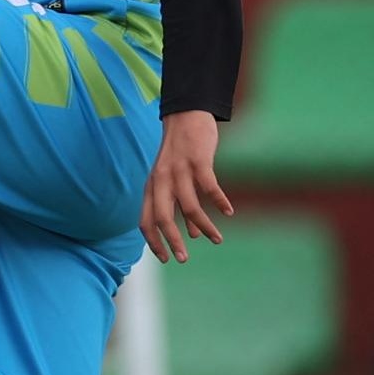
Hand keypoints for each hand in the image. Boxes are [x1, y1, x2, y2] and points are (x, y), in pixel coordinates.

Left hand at [140, 109, 233, 263]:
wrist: (186, 115)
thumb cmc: (180, 152)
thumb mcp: (174, 180)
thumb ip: (180, 206)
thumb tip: (193, 235)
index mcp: (152, 187)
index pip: (145, 221)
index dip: (153, 242)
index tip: (165, 258)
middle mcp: (161, 181)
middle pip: (163, 218)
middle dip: (173, 242)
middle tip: (184, 259)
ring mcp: (179, 171)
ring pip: (190, 207)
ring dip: (204, 227)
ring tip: (217, 240)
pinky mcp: (198, 161)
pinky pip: (209, 187)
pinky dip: (219, 202)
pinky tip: (228, 212)